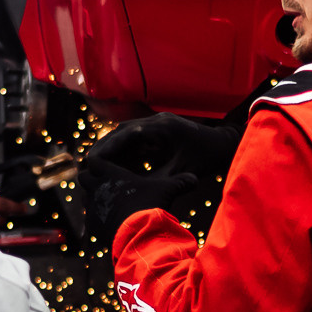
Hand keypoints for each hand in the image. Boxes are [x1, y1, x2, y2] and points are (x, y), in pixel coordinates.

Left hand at [79, 157, 196, 247]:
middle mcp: (97, 189)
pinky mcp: (93, 225)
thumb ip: (180, 182)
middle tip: (105, 181)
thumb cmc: (151, 206)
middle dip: (92, 177)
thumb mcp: (168, 190)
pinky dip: (97, 217)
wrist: (139, 235)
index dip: (99, 159)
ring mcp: (93, 207)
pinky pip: (90, 218)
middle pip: (84, 176)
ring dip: (94, 197)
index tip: (105, 162)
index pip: (94, 159)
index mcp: (111, 174)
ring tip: (108, 200)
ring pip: (85, 197)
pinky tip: (109, 219)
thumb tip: (196, 178)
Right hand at [87, 113, 241, 184]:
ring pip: (126, 133)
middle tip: (87, 162)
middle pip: (122, 131)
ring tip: (95, 164)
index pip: (127, 134)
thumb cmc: (205, 159)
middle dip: (105, 147)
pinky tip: (115, 163)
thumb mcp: (181, 171)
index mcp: (161, 127)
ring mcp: (157, 124)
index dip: (108, 147)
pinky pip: (136, 138)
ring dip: (112, 147)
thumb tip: (136, 190)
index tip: (94, 159)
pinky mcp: (159, 131)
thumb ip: (159, 179)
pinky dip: (125, 149)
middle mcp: (156, 121)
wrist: (223, 145)